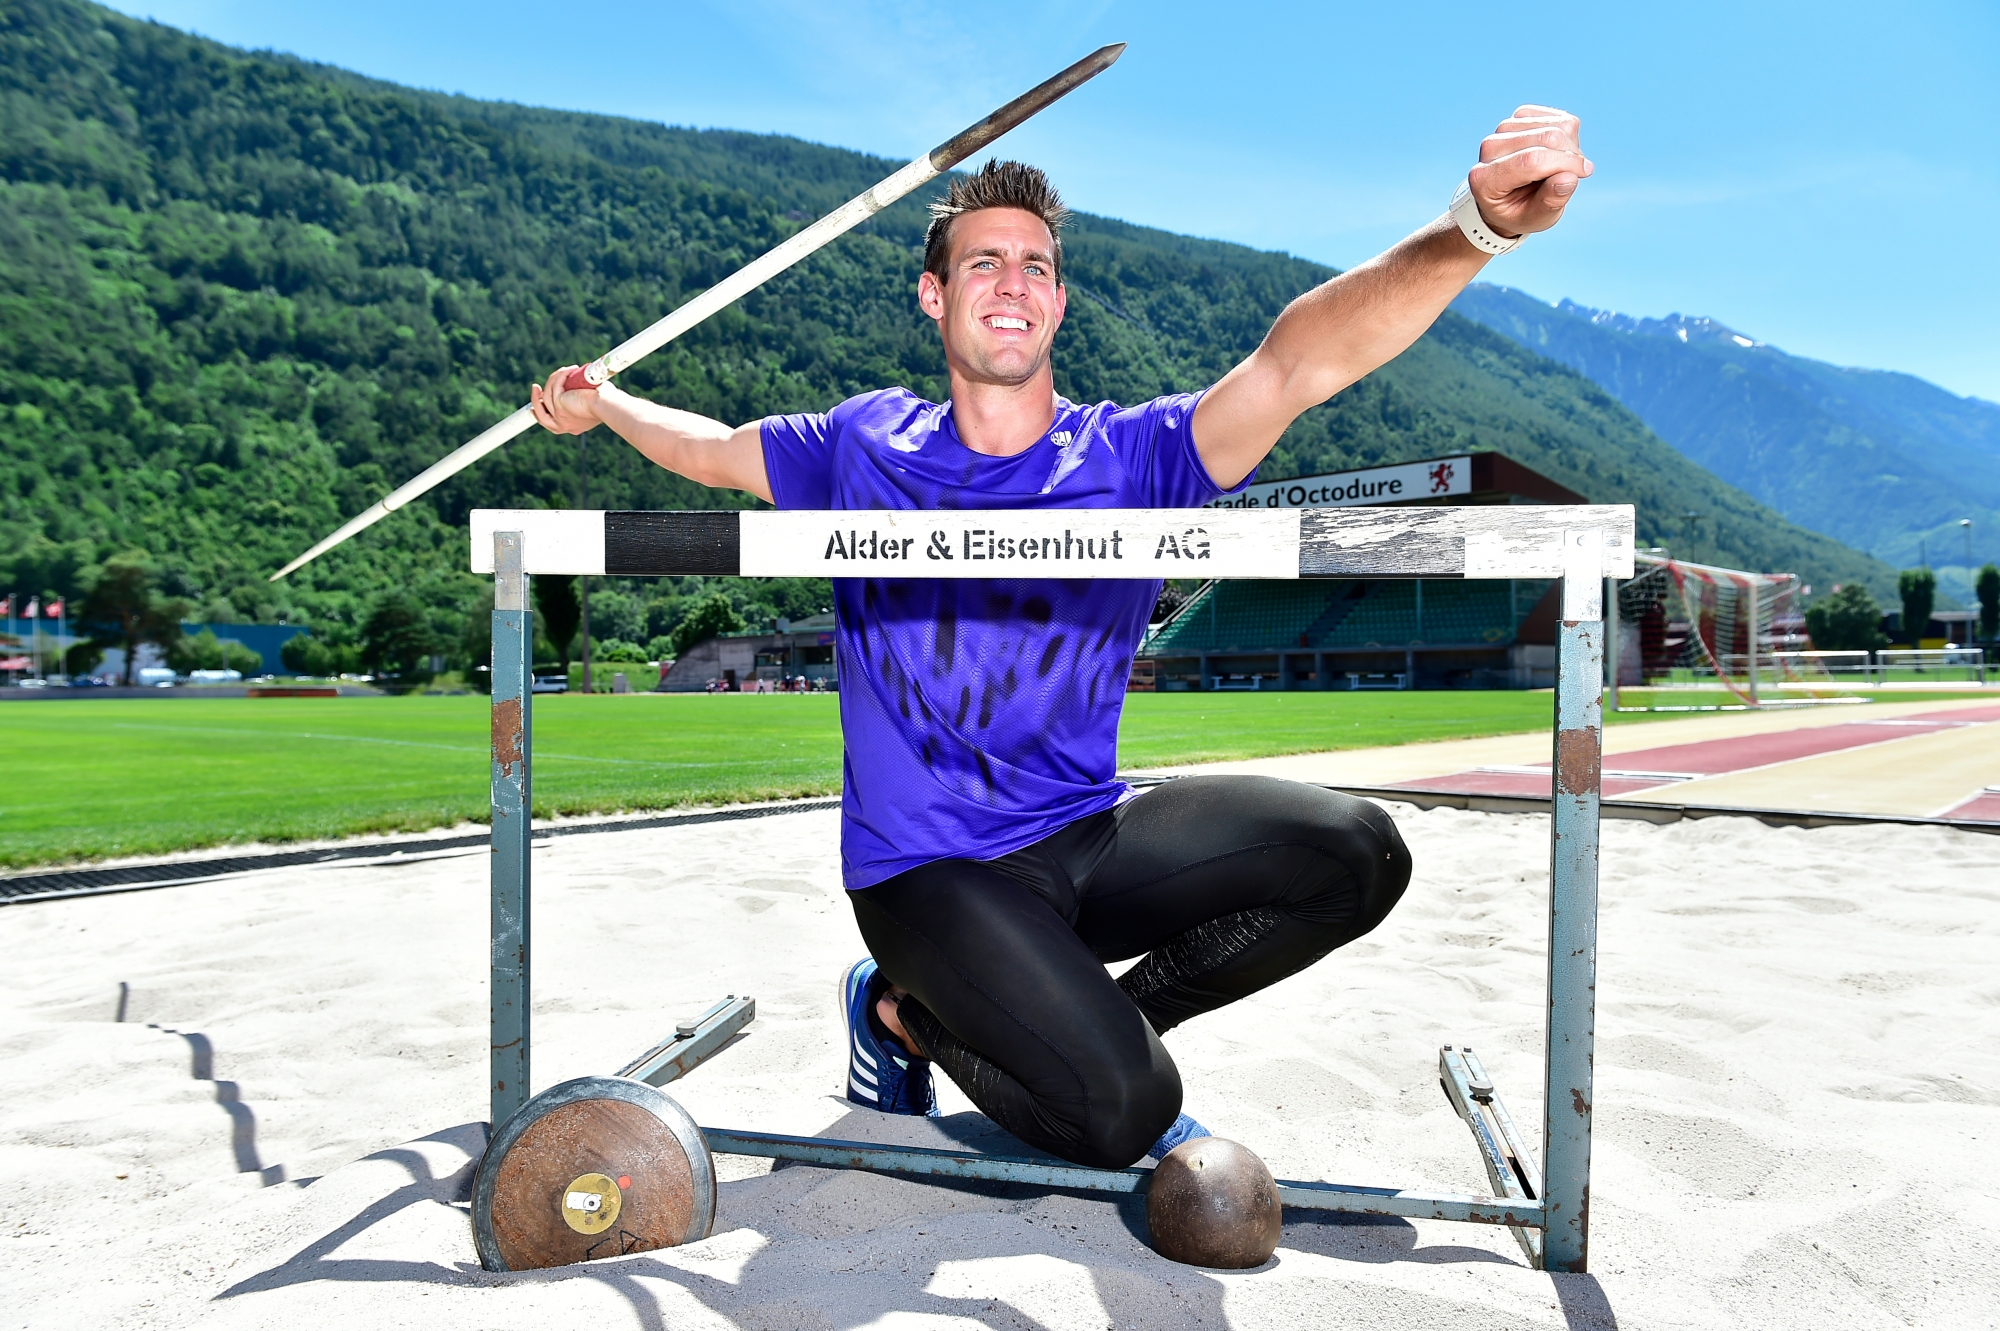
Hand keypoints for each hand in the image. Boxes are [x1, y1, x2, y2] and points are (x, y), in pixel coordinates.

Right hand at [530, 366, 603, 434]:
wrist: (607, 404)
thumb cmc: (605, 402)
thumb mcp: (588, 402)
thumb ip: (579, 397)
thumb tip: (574, 384)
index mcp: (571, 426)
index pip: (550, 422)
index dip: (541, 411)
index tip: (539, 400)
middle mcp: (563, 425)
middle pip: (541, 415)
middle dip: (535, 400)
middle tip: (535, 387)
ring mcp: (559, 416)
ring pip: (546, 396)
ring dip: (554, 379)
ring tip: (567, 370)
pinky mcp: (558, 405)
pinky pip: (554, 386)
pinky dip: (561, 375)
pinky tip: (571, 370)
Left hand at [1466, 106, 1592, 238]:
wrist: (1508, 198)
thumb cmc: (1520, 211)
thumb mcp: (1535, 218)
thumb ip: (1550, 201)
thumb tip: (1569, 178)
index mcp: (1484, 179)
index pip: (1531, 160)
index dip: (1565, 163)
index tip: (1585, 172)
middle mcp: (1489, 148)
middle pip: (1547, 138)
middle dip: (1571, 156)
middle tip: (1575, 174)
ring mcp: (1504, 128)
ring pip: (1556, 125)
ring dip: (1571, 146)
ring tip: (1561, 167)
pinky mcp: (1520, 116)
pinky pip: (1558, 118)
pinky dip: (1568, 134)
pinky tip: (1558, 152)